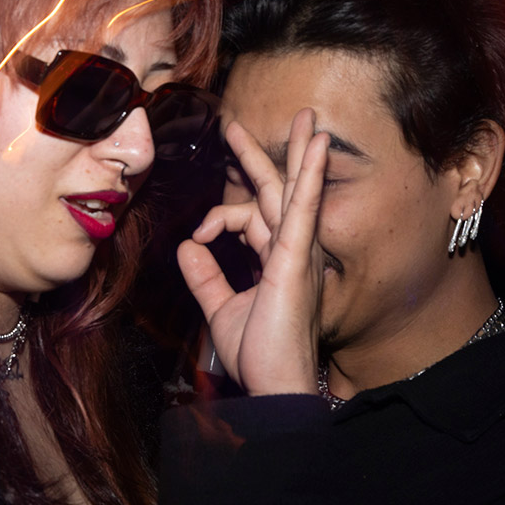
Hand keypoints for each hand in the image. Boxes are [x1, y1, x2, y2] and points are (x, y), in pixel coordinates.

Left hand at [177, 109, 328, 395]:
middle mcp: (292, 252)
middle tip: (250, 124)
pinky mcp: (296, 258)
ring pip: (294, 191)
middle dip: (264, 156)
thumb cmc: (257, 355)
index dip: (219, 217)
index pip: (251, 218)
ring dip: (297, 152)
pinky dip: (308, 175)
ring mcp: (299, 253)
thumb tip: (188, 247)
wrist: (272, 386)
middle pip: (276, 193)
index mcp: (276, 261)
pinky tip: (316, 147)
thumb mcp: (222, 309)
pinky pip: (303, 207)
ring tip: (305, 117)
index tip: (199, 235)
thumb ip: (206, 277)